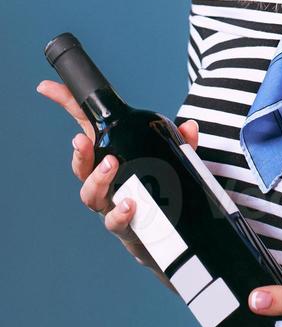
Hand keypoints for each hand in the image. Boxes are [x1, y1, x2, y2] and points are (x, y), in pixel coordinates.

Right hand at [36, 79, 198, 285]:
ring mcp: (111, 204)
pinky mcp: (124, 228)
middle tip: (83, 141)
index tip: (47, 87)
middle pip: (81, 166)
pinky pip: (116, 222)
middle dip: (80, 153)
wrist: (167, 239)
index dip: (65, 107)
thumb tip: (190, 127)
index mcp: (110, 156)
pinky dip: (121, 213)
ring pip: (91, 194)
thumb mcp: (173, 161)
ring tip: (111, 166)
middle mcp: (104, 181)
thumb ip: (181, 144)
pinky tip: (130, 205)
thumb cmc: (161, 191)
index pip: (85, 128)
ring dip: (97, 179)